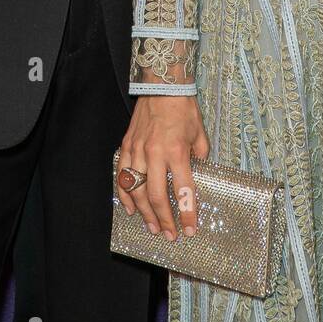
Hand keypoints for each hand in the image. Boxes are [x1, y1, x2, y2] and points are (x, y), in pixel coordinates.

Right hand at [116, 92, 209, 240]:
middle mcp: (155, 153)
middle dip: (164, 220)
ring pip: (137, 190)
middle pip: (157, 196)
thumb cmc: (183, 108)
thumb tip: (197, 174)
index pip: (183, 190)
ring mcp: (138, 150)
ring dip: (144, 212)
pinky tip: (130, 208)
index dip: (187, 214)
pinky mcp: (127, 146)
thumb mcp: (200, 133)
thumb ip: (199, 157)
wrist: (161, 85)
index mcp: (177, 151)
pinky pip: (122, 175)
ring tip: (152, 227)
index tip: (189, 230)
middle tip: (169, 236)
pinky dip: (125, 194)